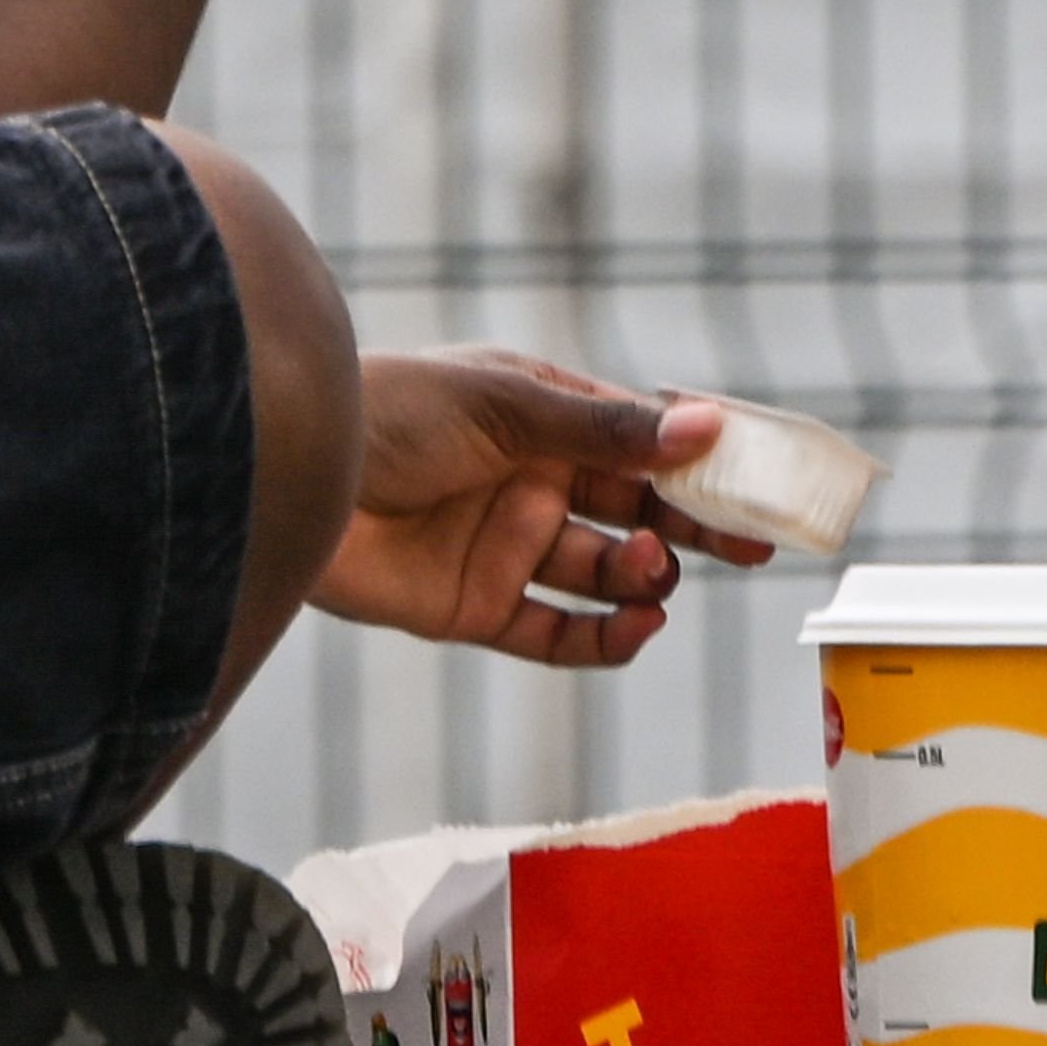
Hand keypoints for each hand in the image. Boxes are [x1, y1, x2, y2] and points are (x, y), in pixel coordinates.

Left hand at [312, 349, 772, 666]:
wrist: (286, 478)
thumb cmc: (386, 413)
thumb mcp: (508, 408)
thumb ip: (609, 431)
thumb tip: (707, 428)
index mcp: (542, 414)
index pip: (641, 437)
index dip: (701, 461)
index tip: (760, 482)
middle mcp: (531, 479)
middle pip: (636, 508)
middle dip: (695, 528)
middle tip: (751, 548)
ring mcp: (505, 546)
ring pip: (602, 572)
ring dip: (641, 574)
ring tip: (649, 568)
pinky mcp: (475, 608)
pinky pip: (558, 633)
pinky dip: (605, 637)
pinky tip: (640, 626)